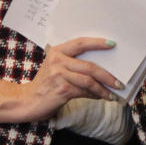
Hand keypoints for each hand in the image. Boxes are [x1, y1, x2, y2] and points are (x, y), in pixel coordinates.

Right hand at [0, 37, 121, 123]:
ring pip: (89, 80)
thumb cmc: (45, 85)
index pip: (81, 43)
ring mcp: (59, 75)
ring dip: (104, 88)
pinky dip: (95, 95)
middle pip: (90, 65)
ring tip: (113, 92)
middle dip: (108, 74)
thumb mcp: (56, 68)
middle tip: (119, 81)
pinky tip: (102, 97)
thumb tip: (102, 67)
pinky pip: (84, 91)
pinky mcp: (62, 89)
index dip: (97, 43)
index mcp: (57, 51)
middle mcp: (57, 60)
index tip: (113, 44)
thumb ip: (73, 63)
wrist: (26, 102)